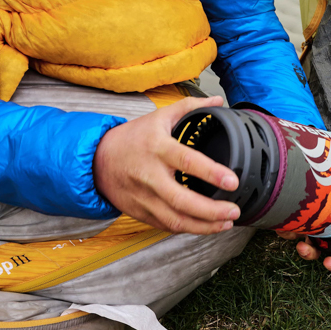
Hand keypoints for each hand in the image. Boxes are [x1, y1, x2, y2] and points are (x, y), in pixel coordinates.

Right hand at [94, 96, 241, 234]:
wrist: (97, 161)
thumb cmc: (131, 139)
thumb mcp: (158, 117)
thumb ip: (189, 107)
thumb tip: (216, 100)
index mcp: (158, 148)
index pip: (187, 161)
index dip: (211, 172)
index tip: (232, 180)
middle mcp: (150, 176)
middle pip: (182, 200)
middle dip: (211, 210)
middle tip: (233, 210)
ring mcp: (145, 197)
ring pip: (175, 220)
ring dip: (204, 226)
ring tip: (226, 222)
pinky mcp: (141, 212)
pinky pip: (167, 226)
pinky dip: (188, 228)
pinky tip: (206, 226)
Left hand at [277, 159, 330, 271]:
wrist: (292, 173)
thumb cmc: (324, 176)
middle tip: (330, 264)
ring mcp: (313, 228)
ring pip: (314, 250)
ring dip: (310, 253)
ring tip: (303, 248)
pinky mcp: (295, 226)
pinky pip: (292, 235)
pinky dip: (289, 233)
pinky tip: (288, 230)